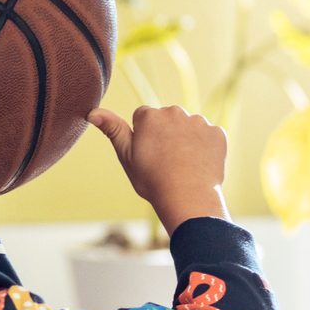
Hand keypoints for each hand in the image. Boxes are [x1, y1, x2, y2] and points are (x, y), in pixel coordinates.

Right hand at [88, 104, 229, 230]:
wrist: (187, 197)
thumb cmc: (152, 179)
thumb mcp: (126, 155)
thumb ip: (112, 129)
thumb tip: (91, 111)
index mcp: (150, 115)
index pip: (143, 117)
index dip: (143, 137)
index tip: (147, 155)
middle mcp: (175, 111)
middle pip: (167, 119)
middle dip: (166, 134)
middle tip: (165, 162)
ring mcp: (198, 121)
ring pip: (189, 127)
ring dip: (186, 140)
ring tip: (183, 166)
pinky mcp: (217, 133)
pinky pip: (209, 136)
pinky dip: (205, 148)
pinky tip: (199, 165)